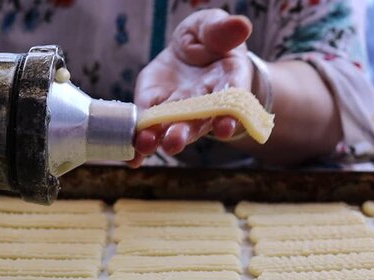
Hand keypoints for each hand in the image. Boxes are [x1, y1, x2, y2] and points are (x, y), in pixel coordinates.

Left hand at [129, 9, 252, 167]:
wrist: (192, 50)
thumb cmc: (209, 39)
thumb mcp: (213, 26)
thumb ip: (222, 29)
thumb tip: (240, 25)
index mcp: (227, 83)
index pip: (231, 102)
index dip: (229, 115)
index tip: (225, 126)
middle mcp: (204, 105)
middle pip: (197, 122)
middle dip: (185, 133)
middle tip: (174, 141)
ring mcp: (179, 110)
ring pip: (173, 129)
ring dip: (161, 139)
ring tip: (148, 145)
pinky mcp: (154, 108)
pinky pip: (148, 128)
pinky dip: (141, 146)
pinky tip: (133, 159)